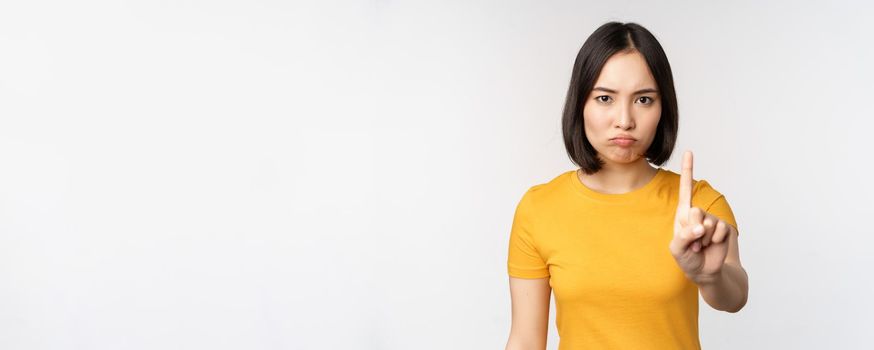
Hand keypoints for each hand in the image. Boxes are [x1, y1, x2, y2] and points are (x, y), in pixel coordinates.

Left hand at [669, 151, 734, 284]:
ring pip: (707, 223)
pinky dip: (714, 241)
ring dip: (703, 239)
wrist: (705, 271)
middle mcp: (697, 213)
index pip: (686, 189)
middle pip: (694, 211)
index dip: (688, 170)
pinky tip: (711, 246)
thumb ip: (685, 236)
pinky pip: (719, 230)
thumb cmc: (687, 258)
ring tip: (701, 246)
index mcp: (683, 214)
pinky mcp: (723, 228)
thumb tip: (700, 228)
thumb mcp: (677, 249)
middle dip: (692, 231)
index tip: (689, 151)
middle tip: (692, 243)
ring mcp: (711, 220)